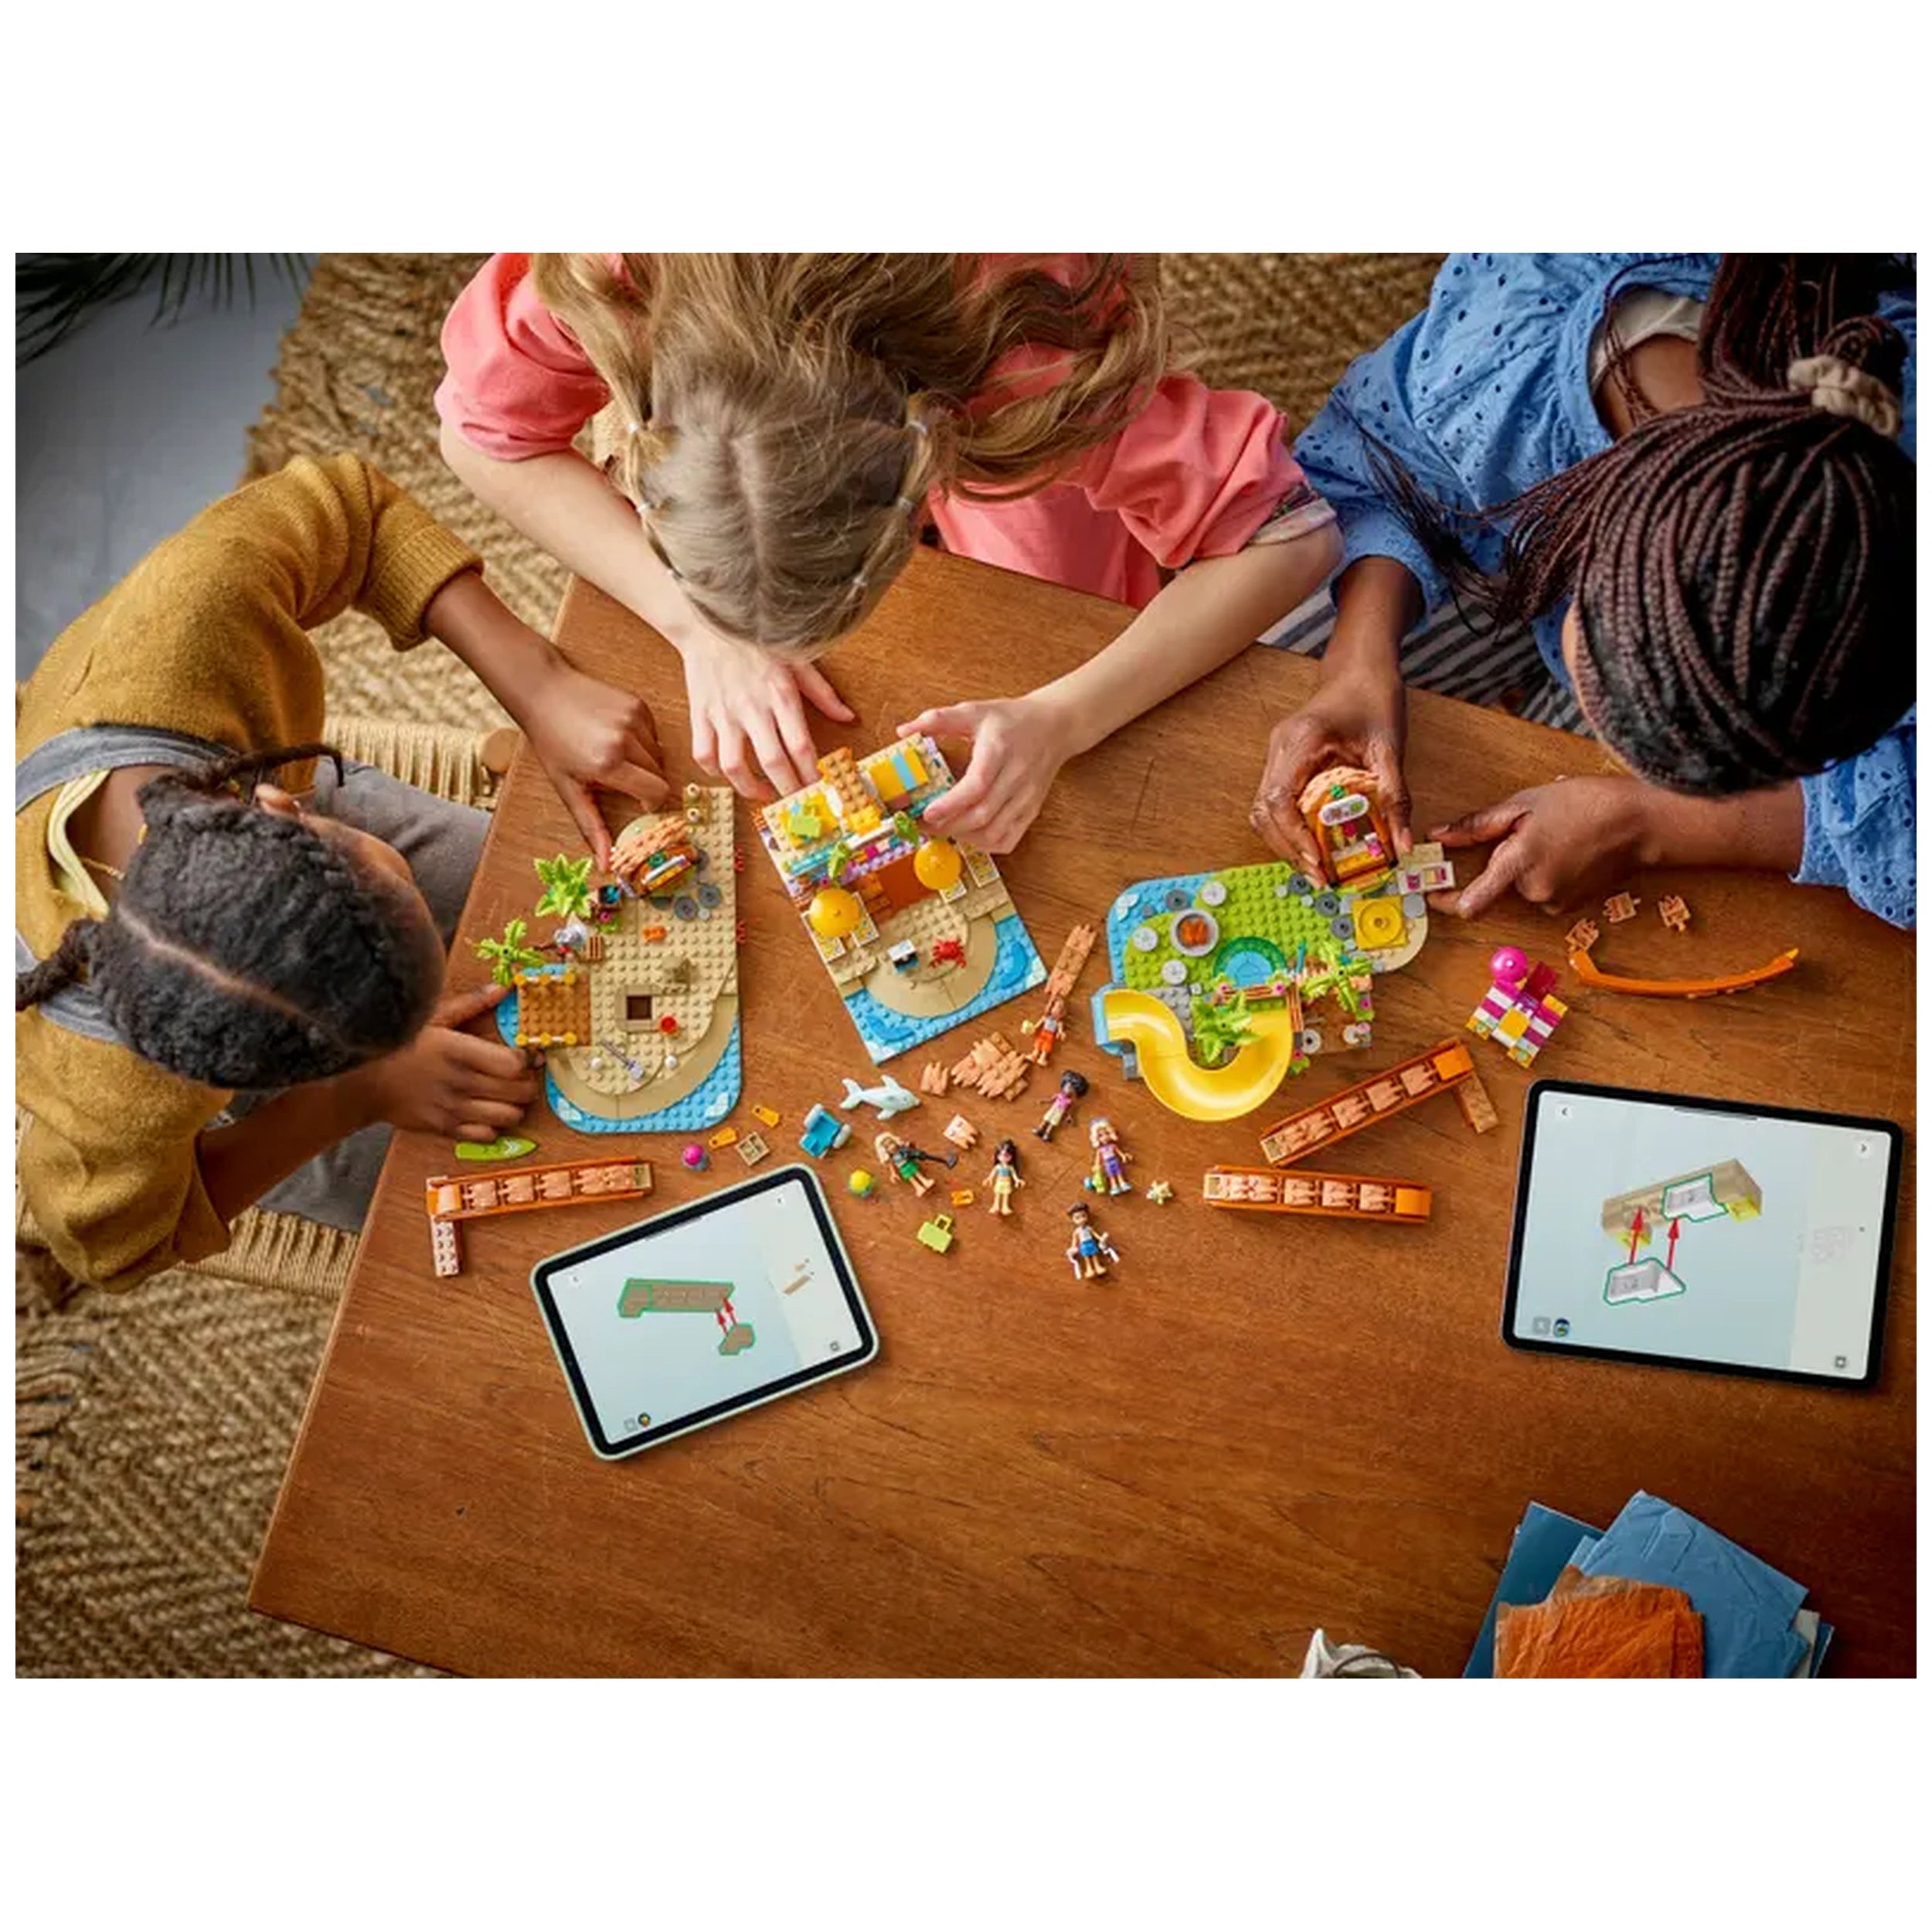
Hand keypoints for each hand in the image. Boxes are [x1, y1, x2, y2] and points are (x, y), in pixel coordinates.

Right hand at [348, 984, 541, 1142]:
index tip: (521, 1054)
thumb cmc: (398, 1044)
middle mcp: (461, 1083)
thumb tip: (502, 989)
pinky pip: (487, 1135)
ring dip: (515, 1105)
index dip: (525, 1060)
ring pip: (510, 1116)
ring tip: (505, 1094)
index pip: (514, 1064)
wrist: (362, 1082)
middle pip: (520, 1092)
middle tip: (519, 1075)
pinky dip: (494, 1125)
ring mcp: (453, 1109)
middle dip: (527, 1083)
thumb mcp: (432, 1016)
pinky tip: (486, 1111)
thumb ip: (471, 1003)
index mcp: (459, 1051)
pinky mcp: (445, 1128)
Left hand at [521, 663, 668, 867]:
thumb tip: (607, 864)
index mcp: (608, 764)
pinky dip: (643, 740)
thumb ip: (591, 827)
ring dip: (645, 761)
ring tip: (616, 755)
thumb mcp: (567, 788)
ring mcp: (634, 719)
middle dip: (646, 782)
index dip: (651, 802)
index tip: (638, 802)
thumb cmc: (552, 742)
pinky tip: (618, 736)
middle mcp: (625, 740)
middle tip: (620, 778)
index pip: (656, 791)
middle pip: (660, 774)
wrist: (545, 692)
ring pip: (659, 754)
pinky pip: (654, 733)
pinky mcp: (638, 704)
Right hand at [681, 633, 854, 800]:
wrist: (707, 623)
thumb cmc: (756, 641)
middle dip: (787, 789)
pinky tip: (729, 773)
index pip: (800, 745)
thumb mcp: (798, 660)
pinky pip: (704, 754)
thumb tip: (848, 717)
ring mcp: (723, 713)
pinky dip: (714, 773)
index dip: (810, 773)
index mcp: (780, 694)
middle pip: (772, 762)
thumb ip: (824, 693)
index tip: (818, 787)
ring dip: (750, 788)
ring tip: (763, 792)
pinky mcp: (700, 714)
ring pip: (734, 766)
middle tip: (795, 800)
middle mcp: (752, 707)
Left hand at [899, 694, 1076, 853]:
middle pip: (982, 814)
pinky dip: (985, 844)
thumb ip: (938, 720)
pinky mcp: (1031, 810)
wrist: (1054, 726)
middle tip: (925, 826)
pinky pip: (1008, 839)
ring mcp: (1026, 797)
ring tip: (943, 829)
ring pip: (994, 832)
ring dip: (965, 837)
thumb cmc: (1012, 719)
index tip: (927, 813)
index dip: (951, 804)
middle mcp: (1016, 776)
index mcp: (999, 750)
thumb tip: (903, 731)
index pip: (977, 785)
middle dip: (949, 825)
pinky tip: (970, 834)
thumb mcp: (975, 711)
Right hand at [1251, 667, 1410, 876]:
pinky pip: (1274, 803)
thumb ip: (1395, 798)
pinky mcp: (1282, 763)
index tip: (1316, 862)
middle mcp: (1280, 749)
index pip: (1278, 799)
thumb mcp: (1390, 749)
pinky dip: (1288, 829)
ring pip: (1263, 811)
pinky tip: (1311, 845)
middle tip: (1318, 877)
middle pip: (1263, 811)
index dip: (1292, 837)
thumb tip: (1401, 846)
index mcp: (1301, 741)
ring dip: (1284, 843)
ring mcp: (1276, 755)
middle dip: (1287, 849)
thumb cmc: (1374, 699)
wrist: (1360, 669)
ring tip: (1314, 867)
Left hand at [1429, 777, 1657, 918]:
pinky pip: (1544, 891)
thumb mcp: (1524, 803)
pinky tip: (1569, 850)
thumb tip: (1438, 837)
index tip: (1432, 893)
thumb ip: (1477, 825)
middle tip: (1529, 832)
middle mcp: (1535, 891)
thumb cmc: (1585, 803)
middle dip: (1504, 863)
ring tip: (1556, 837)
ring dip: (1528, 867)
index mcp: (1518, 864)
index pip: (1470, 904)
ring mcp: (1556, 902)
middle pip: (1499, 885)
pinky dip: (1548, 873)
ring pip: (1523, 887)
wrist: (1643, 822)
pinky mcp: (1573, 906)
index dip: (1445, 902)